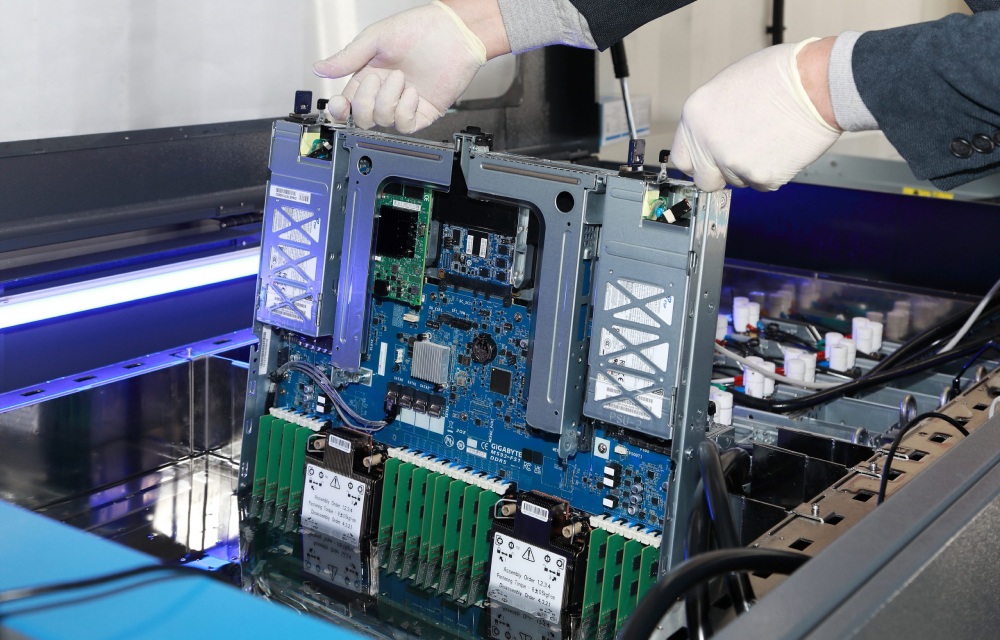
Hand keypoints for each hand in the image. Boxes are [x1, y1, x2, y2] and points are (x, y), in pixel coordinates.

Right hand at [313, 0, 507, 133]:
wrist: (453, 32)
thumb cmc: (419, 29)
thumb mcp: (376, 39)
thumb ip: (348, 57)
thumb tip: (319, 69)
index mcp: (368, 75)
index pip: (347, 103)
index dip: (339, 110)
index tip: (338, 106)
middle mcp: (385, 92)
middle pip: (362, 117)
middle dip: (366, 102)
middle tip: (377, 78)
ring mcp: (403, 103)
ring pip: (383, 121)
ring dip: (388, 100)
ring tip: (402, 78)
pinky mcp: (423, 112)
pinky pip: (406, 125)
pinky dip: (405, 110)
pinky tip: (413, 93)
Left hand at [670, 37, 840, 191]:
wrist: (817, 83)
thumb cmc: (780, 75)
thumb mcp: (728, 85)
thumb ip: (711, 117)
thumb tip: (707, 137)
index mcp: (695, 116)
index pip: (681, 159)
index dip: (698, 161)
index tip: (707, 161)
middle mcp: (708, 142)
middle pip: (704, 180)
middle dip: (719, 173)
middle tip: (740, 157)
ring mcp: (733, 163)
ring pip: (735, 182)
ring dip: (749, 169)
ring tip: (769, 139)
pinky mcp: (761, 177)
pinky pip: (761, 185)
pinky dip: (771, 172)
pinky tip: (781, 147)